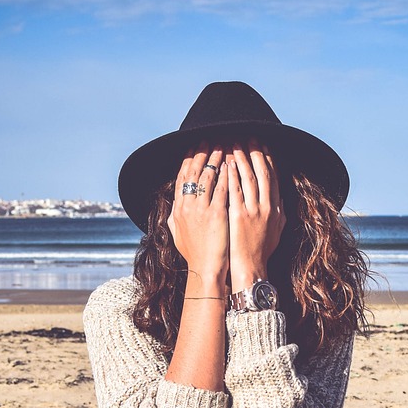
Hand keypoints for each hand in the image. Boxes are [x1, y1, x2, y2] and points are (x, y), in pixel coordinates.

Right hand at [168, 146, 228, 288]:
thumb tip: (173, 205)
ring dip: (216, 158)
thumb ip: (175, 217)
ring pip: (208, 175)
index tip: (195, 145)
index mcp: (178, 209)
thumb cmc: (195, 255)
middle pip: (194, 171)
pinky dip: (227, 173)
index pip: (182, 176)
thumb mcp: (178, 233)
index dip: (188, 159)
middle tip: (210, 137)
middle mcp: (187, 206)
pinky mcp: (216, 214)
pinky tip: (234, 163)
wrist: (205, 271)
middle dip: (202, 152)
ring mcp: (201, 209)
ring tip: (225, 144)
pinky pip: (222, 187)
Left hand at [227, 141, 284, 292]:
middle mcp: (267, 206)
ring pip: (248, 177)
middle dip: (255, 151)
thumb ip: (280, 212)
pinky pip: (234, 190)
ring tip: (234, 142)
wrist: (251, 268)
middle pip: (262, 172)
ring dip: (241, 157)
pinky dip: (231, 174)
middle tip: (248, 135)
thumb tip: (282, 198)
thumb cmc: (262, 251)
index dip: (268, 158)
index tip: (263, 144)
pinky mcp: (238, 216)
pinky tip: (226, 162)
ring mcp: (253, 211)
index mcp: (276, 208)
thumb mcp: (277, 230)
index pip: (273, 176)